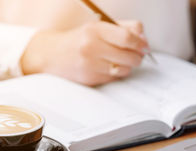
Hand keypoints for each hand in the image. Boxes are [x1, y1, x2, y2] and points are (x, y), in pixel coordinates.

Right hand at [21, 20, 147, 85]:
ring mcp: (91, 65)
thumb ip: (123, 28)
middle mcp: (92, 46)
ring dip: (127, 67)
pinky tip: (107, 67)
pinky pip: (113, 78)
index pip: (128, 37)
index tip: (144, 46)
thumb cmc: (78, 40)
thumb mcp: (98, 27)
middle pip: (129, 55)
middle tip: (137, 55)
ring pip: (124, 69)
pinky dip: (115, 74)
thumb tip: (143, 38)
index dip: (141, 43)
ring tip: (120, 61)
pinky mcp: (90, 79)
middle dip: (137, 57)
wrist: (52, 55)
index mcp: (96, 29)